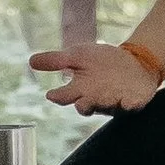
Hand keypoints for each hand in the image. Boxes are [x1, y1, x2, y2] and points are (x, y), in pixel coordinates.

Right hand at [30, 45, 158, 115]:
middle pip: (84, 107)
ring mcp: (113, 102)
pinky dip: (128, 105)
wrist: (133, 61)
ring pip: (105, 108)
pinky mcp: (133, 102)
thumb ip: (56, 60)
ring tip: (105, 96)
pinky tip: (128, 101)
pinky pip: (130, 107)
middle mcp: (94, 99)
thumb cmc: (102, 61)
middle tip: (81, 100)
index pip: (65, 96)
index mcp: (80, 89)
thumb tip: (31, 61)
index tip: (52, 94)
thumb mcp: (78, 56)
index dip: (58, 96)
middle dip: (83, 104)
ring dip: (104, 103)